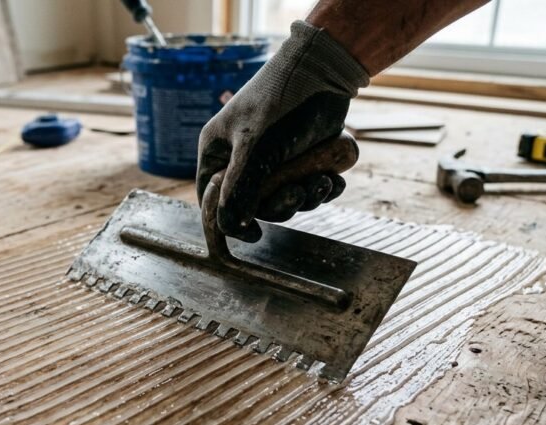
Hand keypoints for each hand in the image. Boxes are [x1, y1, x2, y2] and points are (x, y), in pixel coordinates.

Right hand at [197, 20, 368, 241]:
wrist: (326, 70)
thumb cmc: (280, 103)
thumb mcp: (256, 149)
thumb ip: (239, 189)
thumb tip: (228, 226)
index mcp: (219, 152)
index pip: (212, 197)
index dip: (229, 220)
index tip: (254, 234)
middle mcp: (241, 158)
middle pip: (253, 203)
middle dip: (281, 205)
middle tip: (298, 194)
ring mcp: (272, 158)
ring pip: (284, 197)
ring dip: (306, 197)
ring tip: (322, 182)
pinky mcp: (300, 157)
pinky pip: (306, 186)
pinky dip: (321, 189)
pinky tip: (333, 180)